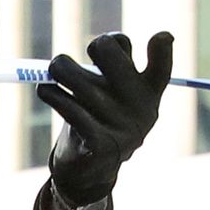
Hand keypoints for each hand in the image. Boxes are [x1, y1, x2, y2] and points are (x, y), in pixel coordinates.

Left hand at [38, 32, 174, 206]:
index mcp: (150, 93)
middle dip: (96, 46)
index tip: (160, 38)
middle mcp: (142, 108)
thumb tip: (105, 43)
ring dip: (58, 70)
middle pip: (110, 53)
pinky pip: (66, 106)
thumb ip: (117, 65)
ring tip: (53, 75)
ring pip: (78, 76)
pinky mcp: (100, 142)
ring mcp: (122, 127)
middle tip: (87, 55)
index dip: (163, 50)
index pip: (162, 66)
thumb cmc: (99, 117)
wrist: (89, 171)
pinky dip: (50, 93)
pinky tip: (47, 91)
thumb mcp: (115, 92)